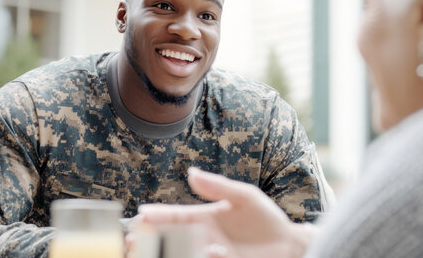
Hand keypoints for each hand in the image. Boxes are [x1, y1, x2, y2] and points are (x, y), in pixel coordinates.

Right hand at [137, 167, 316, 257]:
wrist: (289, 244)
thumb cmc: (265, 219)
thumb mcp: (243, 196)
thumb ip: (218, 186)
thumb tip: (191, 172)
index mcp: (205, 218)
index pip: (176, 216)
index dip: (158, 216)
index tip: (141, 214)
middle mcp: (204, 238)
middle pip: (171, 237)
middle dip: (151, 238)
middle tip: (134, 238)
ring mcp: (212, 254)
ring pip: (182, 252)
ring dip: (168, 250)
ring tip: (154, 249)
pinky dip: (201, 256)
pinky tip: (207, 252)